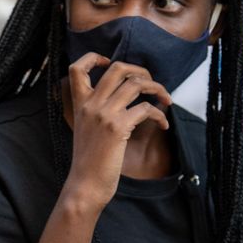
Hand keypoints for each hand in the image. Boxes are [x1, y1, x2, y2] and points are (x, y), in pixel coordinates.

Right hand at [63, 54, 171, 209]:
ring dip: (158, 89)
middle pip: (118, 68)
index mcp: (80, 104)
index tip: (110, 63)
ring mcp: (104, 114)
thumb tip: (122, 97)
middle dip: (141, 71)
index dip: (95, 58)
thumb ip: (97, 111)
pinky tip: (163, 125)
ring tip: (165, 100)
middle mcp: (91, 104)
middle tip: (150, 83)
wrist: (85, 184)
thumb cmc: (88, 160)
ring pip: (136, 84)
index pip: (78, 68)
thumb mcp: (85, 129)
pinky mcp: (118, 127)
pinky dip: (159, 115)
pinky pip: (146, 109)